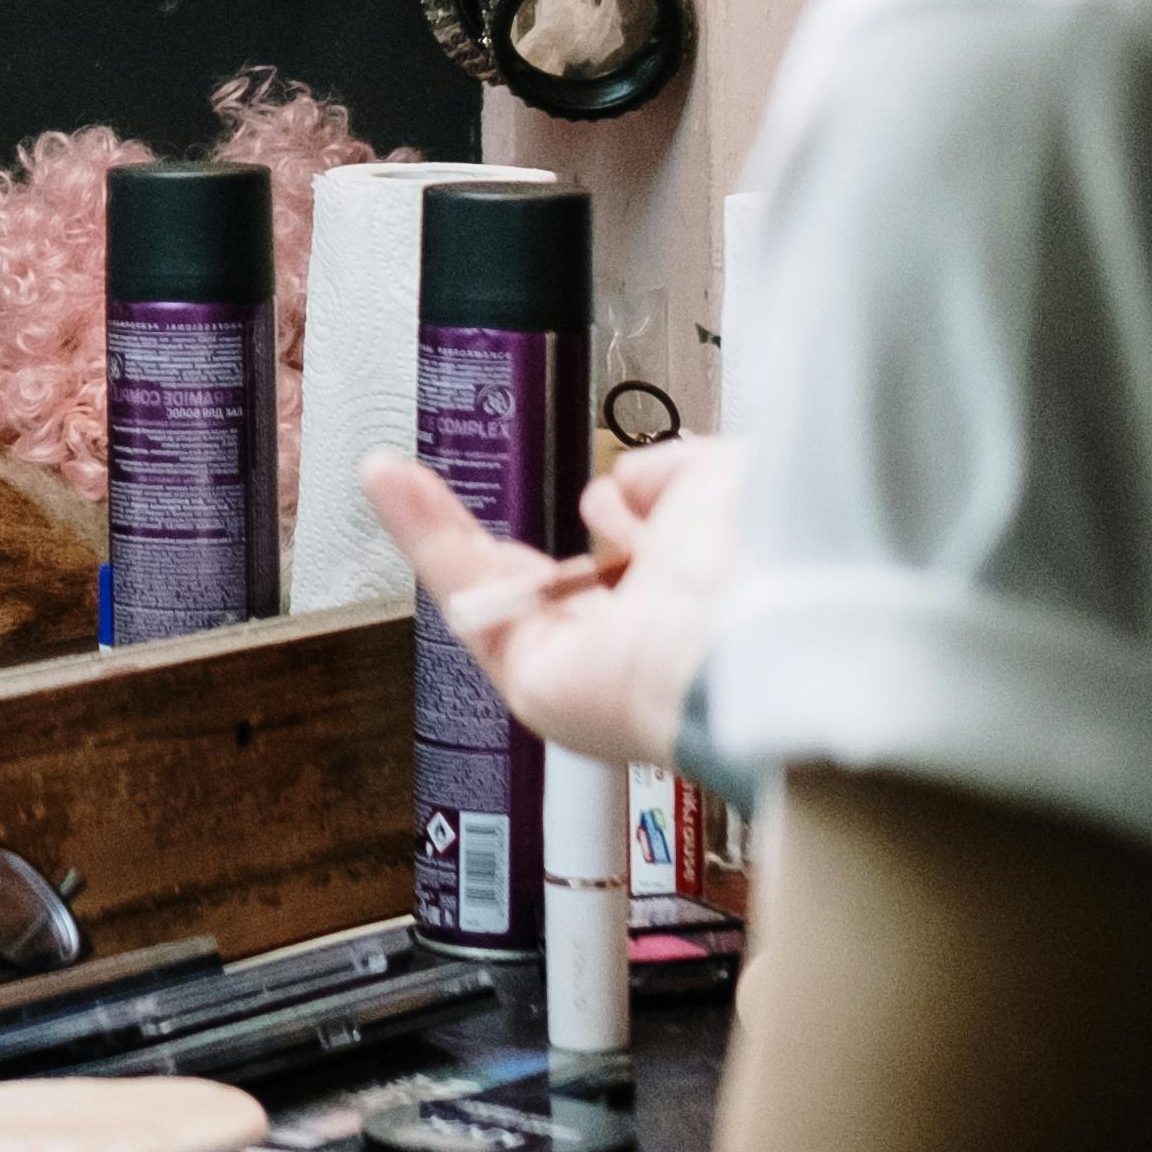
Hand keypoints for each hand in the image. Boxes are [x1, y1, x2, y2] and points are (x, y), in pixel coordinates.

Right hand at [366, 435, 736, 770]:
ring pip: (493, 588)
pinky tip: (384, 478)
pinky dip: (422, 534)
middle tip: (463, 495)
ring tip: (386, 470)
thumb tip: (620, 484)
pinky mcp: (535, 681)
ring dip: (437, 525)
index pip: (641, 564)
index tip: (604, 492)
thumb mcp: (727, 476)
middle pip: (553, 585)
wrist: (761, 627)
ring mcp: (582, 662)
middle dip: (510, 539)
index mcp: (699, 595)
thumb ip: (670, 471)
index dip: (618, 521)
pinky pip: (468, 599)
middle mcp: (638, 636)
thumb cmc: (766, 562)